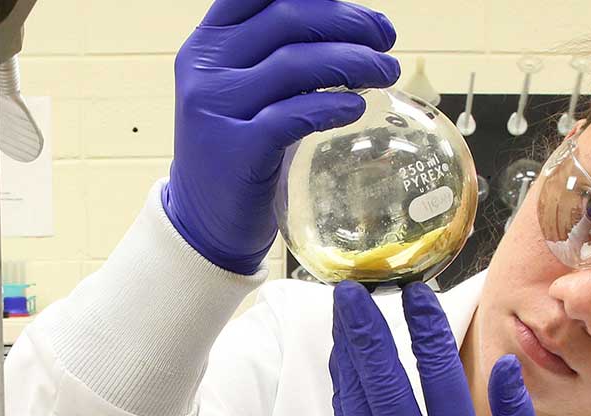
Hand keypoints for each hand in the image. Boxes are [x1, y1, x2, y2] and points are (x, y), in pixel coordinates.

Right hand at [164, 0, 400, 274]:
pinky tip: (356, 108)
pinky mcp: (234, 150)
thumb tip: (354, 23)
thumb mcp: (245, 88)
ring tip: (386, 71)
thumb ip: (280, 53)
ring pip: (293, 64)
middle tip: (386, 36)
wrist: (204, 219)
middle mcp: (205, 68)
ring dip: (352, 62)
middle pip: (286, 20)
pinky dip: (331, 106)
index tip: (355, 5)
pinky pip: (292, 116)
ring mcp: (215, 108)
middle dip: (347, 21)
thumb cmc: (240, 144)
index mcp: (208, 43)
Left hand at [330, 281, 540, 415]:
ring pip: (356, 396)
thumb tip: (508, 365)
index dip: (428, 331)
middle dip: (368, 333)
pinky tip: (343, 349)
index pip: (440, 380)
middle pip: (385, 385)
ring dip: (348, 348)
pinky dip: (341, 378)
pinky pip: (344, 415)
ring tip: (344, 307)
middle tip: (354, 291)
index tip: (418, 294)